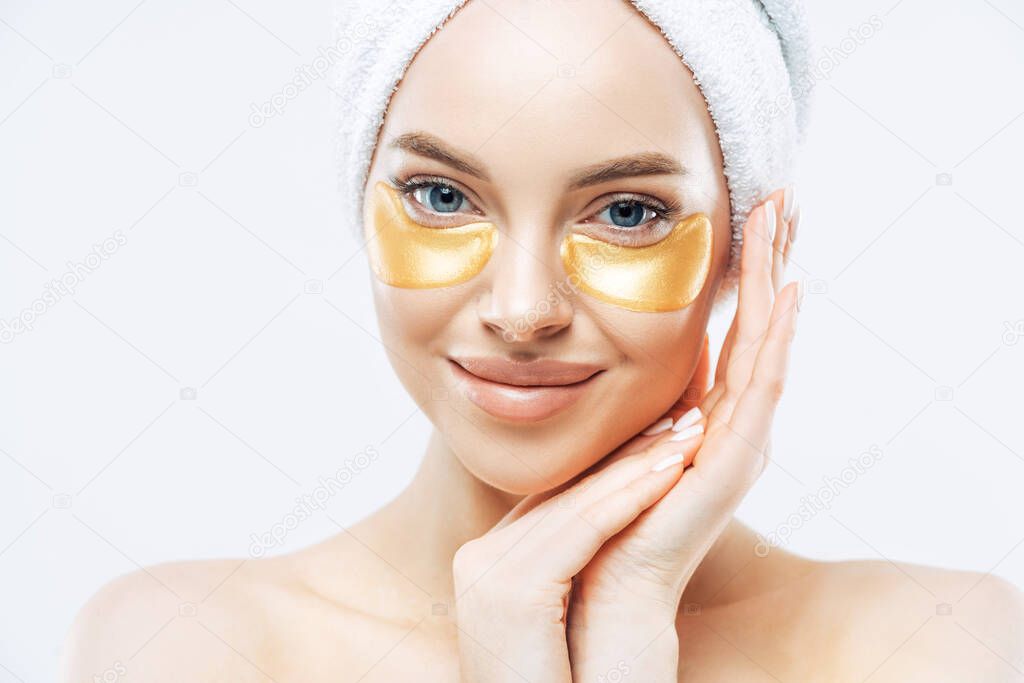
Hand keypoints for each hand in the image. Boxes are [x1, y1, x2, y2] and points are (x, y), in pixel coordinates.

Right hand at [451, 417, 708, 681]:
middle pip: (566, 490)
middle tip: (683, 413)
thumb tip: (611, 519)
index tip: (661, 428)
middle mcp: (479, 558)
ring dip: (641, 464)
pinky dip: (632, 495)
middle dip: (630, 451)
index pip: (559, 496)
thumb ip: (574, 564)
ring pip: (579, 503)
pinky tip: (676, 467)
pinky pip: (583, 529)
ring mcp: (485, 572)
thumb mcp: (571, 614)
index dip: (615, 462)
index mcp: (489, 561)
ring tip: (692, 430)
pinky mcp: (509, 590)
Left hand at [565, 189, 802, 680]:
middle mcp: (731, 423)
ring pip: (765, 345)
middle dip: (768, 261)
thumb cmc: (606, 518)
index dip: (743, 276)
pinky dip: (776, 340)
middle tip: (782, 197)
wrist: (605, 588)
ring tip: (786, 222)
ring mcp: (738, 442)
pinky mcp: (733, 463)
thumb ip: (643, 401)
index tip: (749, 216)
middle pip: (757, 328)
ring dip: (775, 281)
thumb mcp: (622, 439)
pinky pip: (760, 390)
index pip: (731, 331)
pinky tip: (787, 294)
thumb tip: (626, 350)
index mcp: (705, 416)